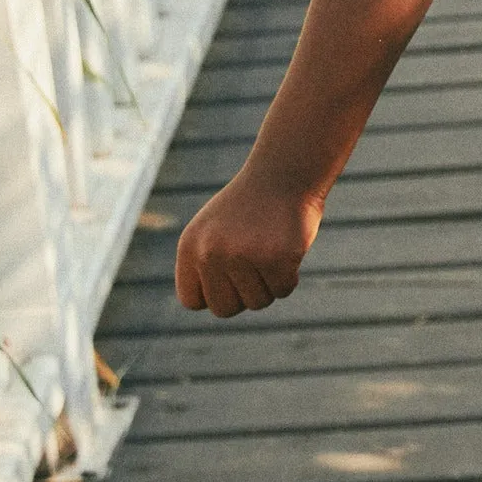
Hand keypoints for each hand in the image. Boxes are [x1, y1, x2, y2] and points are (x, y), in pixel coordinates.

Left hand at [175, 169, 321, 316]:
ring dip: (269, 284)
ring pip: (257, 302)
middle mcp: (211, 253)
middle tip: (256, 267)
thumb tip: (206, 304)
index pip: (192, 300)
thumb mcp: (213, 231)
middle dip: (243, 296)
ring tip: (271, 251)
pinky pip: (283, 290)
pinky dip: (290, 276)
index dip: (214, 295)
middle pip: (224, 309)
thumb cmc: (250, 207)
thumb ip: (204, 266)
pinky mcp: (276, 258)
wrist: (284, 172)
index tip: (230, 278)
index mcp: (191, 246)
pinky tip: (289, 249)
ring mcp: (243, 256)